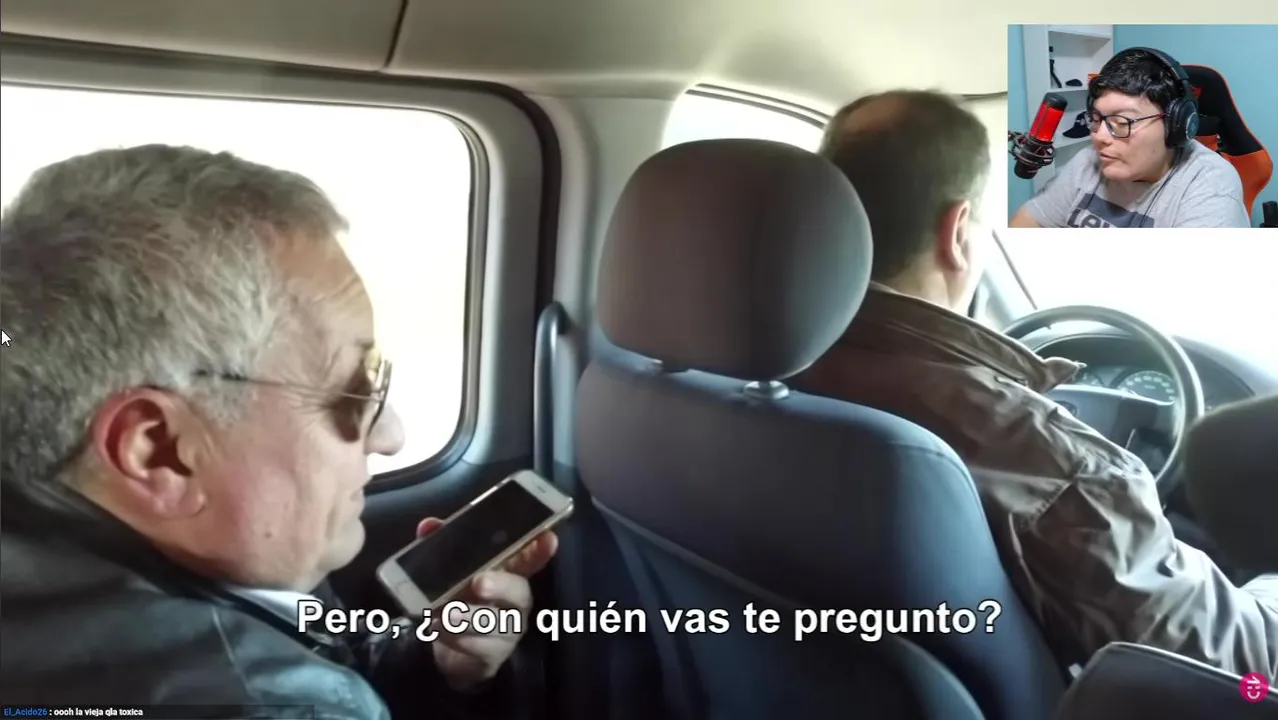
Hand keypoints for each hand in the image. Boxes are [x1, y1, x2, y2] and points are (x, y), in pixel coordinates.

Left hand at [416, 516, 558, 690]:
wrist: (448, 651)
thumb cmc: (457, 600)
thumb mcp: (447, 571)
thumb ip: (440, 546)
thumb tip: (429, 525)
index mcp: (508, 573)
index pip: (529, 559)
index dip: (539, 550)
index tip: (548, 538)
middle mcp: (515, 601)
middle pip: (518, 591)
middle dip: (500, 586)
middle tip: (478, 583)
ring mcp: (508, 630)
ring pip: (495, 623)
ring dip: (468, 617)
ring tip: (444, 615)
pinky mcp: (493, 656)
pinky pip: (480, 648)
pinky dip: (456, 638)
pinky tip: (438, 630)